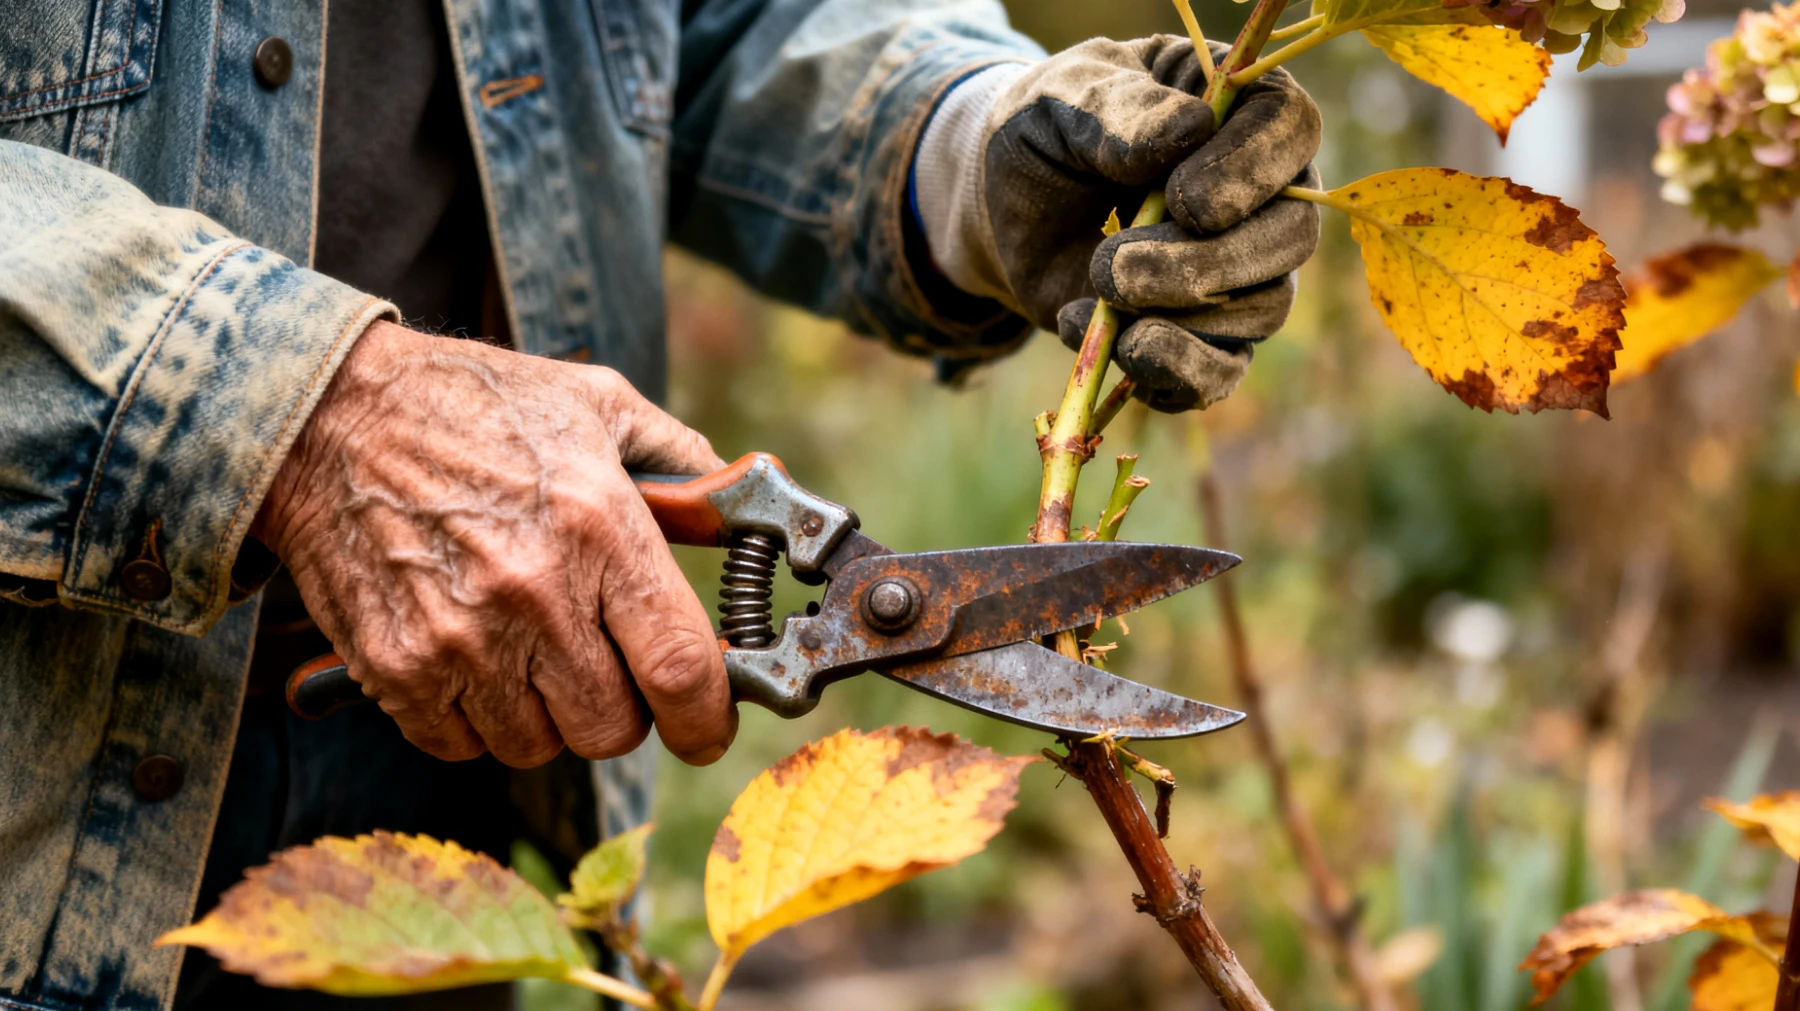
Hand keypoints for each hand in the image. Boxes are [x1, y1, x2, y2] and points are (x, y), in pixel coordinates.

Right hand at [251, 321, 733, 767]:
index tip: (707, 729)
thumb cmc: (473, 405)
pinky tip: (470, 657)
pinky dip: (474, 720)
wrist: (329, 415)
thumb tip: (739, 503)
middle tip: (602, 664)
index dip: (705, 720)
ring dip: (545, 716)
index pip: (678, 668)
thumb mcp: (596, 402)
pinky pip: (461, 746)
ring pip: (538, 745)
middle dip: (621, 709)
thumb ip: (680, 459)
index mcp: (600, 530)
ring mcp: (459, 641)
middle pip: (612, 729)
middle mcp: (534, 595)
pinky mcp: (395, 670)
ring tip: (526, 647)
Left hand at [912, 36, 1321, 410]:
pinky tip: (1108, 344)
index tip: (1178, 196)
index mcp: (1243, 109)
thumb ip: (1121, 109)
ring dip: (1183, 320)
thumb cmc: (1049, 129)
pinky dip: (1167, 371)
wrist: (1010, 203)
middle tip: (1114, 268)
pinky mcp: (1206, 335)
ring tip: (1100, 296)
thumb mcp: (1064, 98)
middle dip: (1204, 264)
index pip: (1291, 131)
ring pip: (1263, 311)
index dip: (1248, 172)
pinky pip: (1221, 373)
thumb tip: (1189, 130)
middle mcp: (1265, 193)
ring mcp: (1245, 271)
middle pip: (1288, 238)